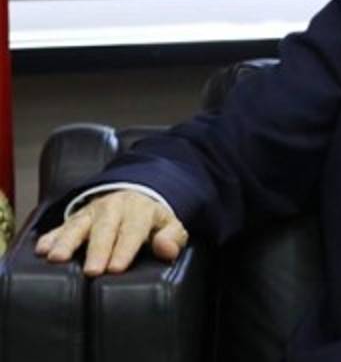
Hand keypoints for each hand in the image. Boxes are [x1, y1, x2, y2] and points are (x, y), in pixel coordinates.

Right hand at [35, 190, 188, 276]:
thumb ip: (172, 238)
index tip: (116, 268)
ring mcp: (91, 212)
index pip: (133, 231)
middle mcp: (113, 208)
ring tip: (57, 258)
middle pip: (104, 229)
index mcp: (139, 210)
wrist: (134, 195)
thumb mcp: (170, 225)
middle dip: (97, 250)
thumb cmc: (151, 220)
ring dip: (66, 242)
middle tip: (91, 271)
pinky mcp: (75, 218)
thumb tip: (166, 250)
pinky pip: (60, 226)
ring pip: (78, 226)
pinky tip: (42, 249)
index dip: (124, 249)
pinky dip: (50, 237)